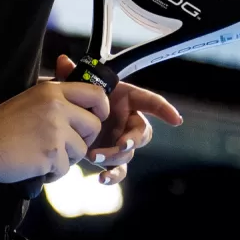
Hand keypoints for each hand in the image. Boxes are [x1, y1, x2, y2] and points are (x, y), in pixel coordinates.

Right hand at [0, 73, 111, 182]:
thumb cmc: (0, 124)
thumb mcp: (29, 99)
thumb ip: (54, 98)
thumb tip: (79, 101)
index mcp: (52, 91)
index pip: (95, 93)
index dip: (100, 108)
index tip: (94, 118)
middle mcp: (57, 107)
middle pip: (94, 125)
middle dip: (84, 139)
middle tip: (64, 145)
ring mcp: (55, 131)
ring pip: (82, 150)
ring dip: (67, 158)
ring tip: (44, 156)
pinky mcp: (52, 154)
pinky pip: (66, 168)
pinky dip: (53, 173)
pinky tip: (36, 166)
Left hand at [56, 55, 182, 184]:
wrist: (69, 117)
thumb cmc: (79, 98)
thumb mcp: (75, 85)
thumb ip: (72, 75)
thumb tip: (63, 61)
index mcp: (126, 100)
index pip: (150, 102)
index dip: (164, 110)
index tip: (176, 120)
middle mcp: (128, 122)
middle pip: (141, 133)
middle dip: (133, 139)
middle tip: (121, 144)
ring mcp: (121, 141)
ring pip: (129, 154)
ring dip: (114, 156)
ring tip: (95, 156)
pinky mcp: (111, 159)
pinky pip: (118, 170)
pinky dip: (112, 176)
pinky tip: (102, 178)